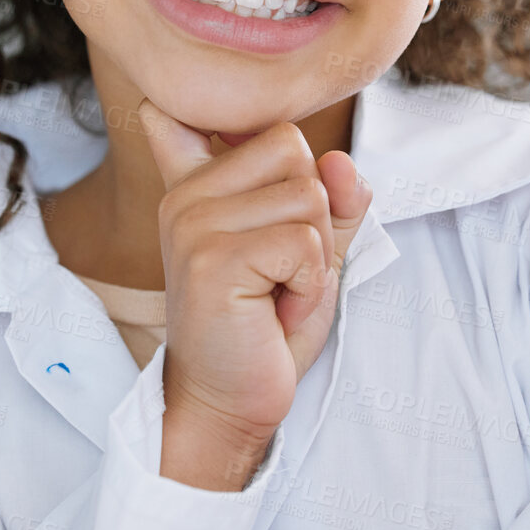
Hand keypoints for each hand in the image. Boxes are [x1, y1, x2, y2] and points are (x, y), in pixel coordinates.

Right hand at [139, 96, 373, 451]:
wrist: (227, 402)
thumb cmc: (266, 324)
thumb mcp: (313, 247)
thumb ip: (335, 197)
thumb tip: (340, 161)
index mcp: (200, 180)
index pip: (269, 127)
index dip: (291, 166)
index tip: (267, 219)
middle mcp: (188, 194)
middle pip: (297, 152)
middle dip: (316, 218)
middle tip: (280, 273)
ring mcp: (194, 223)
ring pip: (308, 194)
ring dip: (315, 256)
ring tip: (276, 292)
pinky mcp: (211, 259)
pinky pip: (303, 241)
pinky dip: (308, 284)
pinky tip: (276, 311)